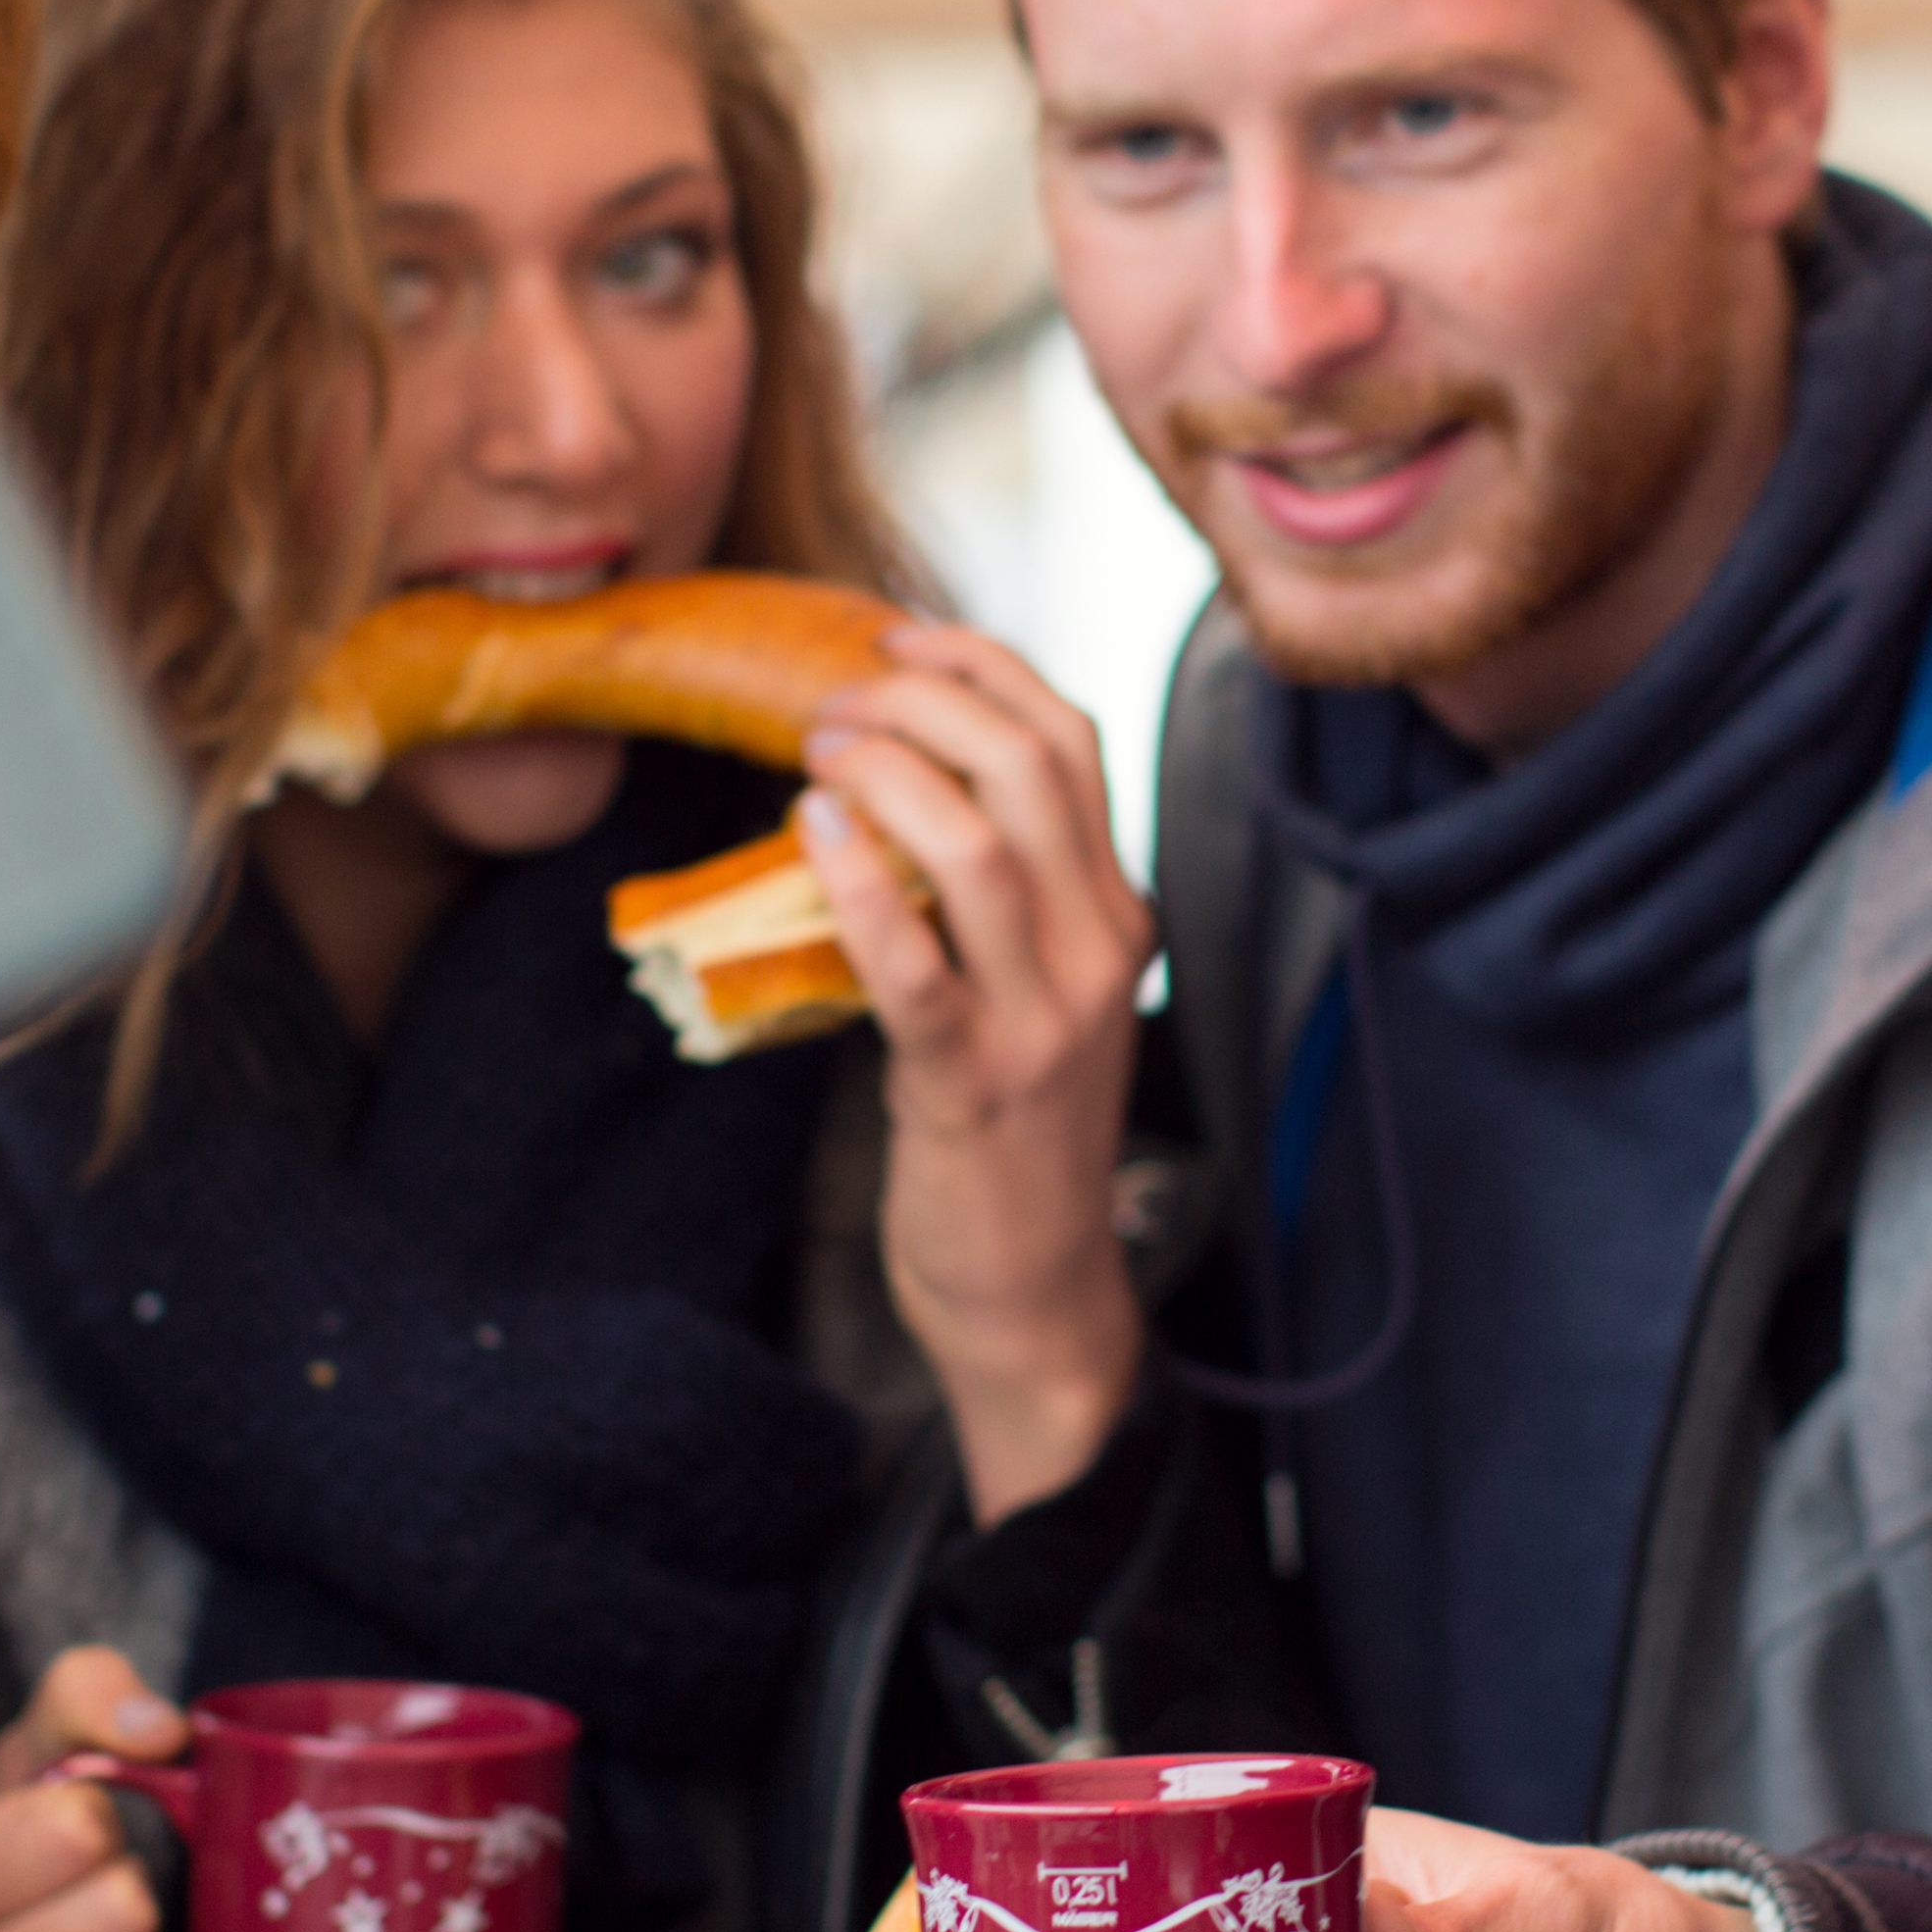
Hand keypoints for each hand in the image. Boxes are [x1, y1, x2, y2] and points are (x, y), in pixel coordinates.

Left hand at [797, 621, 1150, 1521]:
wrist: (1034, 1290)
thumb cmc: (1010, 1135)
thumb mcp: (1035, 993)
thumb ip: (997, 900)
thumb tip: (886, 784)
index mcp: (1119, 915)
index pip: (1074, 740)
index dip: (982, 667)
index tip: (896, 641)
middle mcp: (1102, 951)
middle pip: (1033, 767)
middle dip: (925, 701)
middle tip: (835, 699)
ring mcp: (1046, 1019)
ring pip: (984, 845)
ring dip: (888, 774)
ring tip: (817, 750)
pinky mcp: (976, 1084)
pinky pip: (916, 962)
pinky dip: (860, 880)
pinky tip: (812, 829)